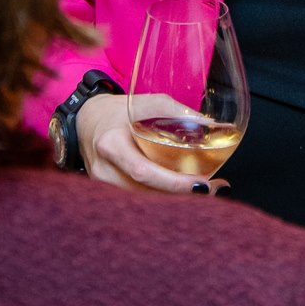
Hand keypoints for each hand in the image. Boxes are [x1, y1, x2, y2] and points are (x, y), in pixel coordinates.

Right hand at [75, 93, 230, 196]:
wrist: (89, 122)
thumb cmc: (120, 111)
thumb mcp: (150, 102)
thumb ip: (179, 113)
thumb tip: (214, 127)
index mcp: (111, 145)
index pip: (143, 172)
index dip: (173, 183)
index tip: (202, 184)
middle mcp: (104, 171)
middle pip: (146, 194)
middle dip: (183, 196)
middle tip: (216, 189)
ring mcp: (104, 187)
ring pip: (144, 203)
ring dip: (177, 200)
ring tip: (208, 190)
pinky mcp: (109, 195)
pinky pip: (139, 201)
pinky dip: (164, 198)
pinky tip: (185, 193)